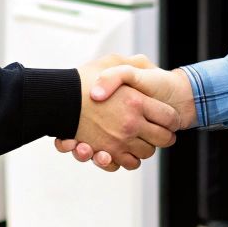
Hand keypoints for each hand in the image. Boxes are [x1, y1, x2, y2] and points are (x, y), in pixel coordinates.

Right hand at [57, 61, 194, 168]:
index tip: (168, 118)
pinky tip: (125, 147)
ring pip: (147, 153)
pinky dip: (128, 159)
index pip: (170, 117)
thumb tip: (145, 64)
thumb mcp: (110, 63)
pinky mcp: (107, 153)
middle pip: (164, 138)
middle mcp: (130, 124)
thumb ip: (130, 64)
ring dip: (145, 147)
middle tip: (158, 130)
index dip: (172, 118)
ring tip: (138, 138)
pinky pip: (128, 163)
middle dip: (164, 136)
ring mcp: (119, 141)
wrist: (55, 99)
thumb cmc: (82, 79)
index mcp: (136, 102)